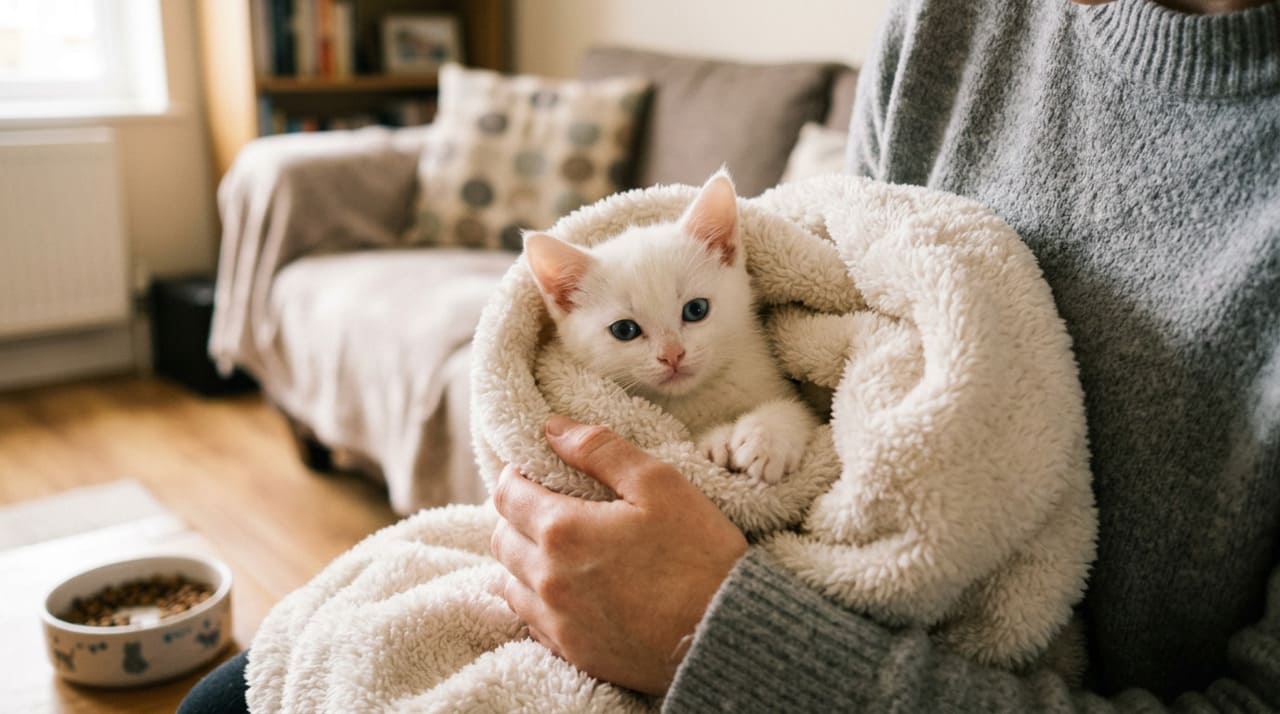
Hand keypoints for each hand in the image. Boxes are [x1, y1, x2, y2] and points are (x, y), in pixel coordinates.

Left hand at [490, 414, 747, 694]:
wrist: (725, 636)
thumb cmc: (699, 554)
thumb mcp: (659, 484)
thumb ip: (600, 450)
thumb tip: (552, 428)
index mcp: (562, 530)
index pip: (506, 494)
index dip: (518, 475)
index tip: (540, 470)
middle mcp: (547, 579)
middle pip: (501, 538)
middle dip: (516, 515)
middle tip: (548, 505)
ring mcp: (556, 621)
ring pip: (508, 582)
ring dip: (521, 559)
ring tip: (555, 548)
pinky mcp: (572, 652)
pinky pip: (529, 621)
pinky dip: (535, 599)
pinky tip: (565, 589)